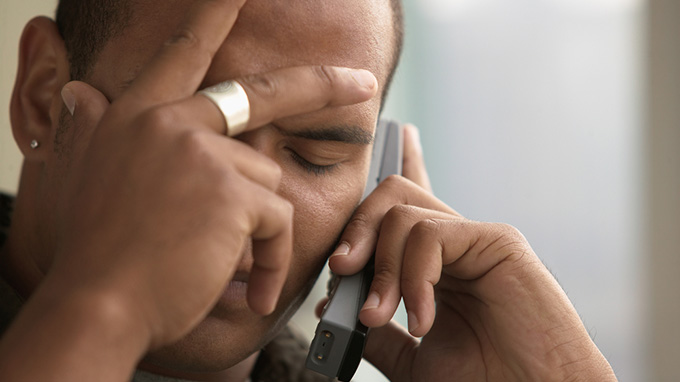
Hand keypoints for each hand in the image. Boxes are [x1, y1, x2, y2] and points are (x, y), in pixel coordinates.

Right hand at [46, 0, 377, 349]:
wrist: (99, 305)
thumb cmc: (101, 251)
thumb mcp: (90, 175)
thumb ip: (91, 128)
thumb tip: (78, 91)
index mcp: (138, 115)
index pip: (185, 51)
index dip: (214, 14)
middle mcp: (172, 122)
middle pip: (265, 94)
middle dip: (322, 85)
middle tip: (363, 82)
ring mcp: (203, 154)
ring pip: (269, 180)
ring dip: (259, 224)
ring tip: (220, 258)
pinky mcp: (232, 193)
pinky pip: (279, 221)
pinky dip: (272, 258)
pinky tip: (249, 283)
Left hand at [328, 124, 615, 380]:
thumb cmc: (484, 380)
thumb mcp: (412, 359)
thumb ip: (377, 332)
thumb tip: (331, 304)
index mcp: (439, 264)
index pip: (412, 204)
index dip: (405, 163)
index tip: (400, 136)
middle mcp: (456, 243)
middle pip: (392, 196)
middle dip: (356, 231)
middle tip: (341, 273)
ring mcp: (476, 239)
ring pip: (402, 212)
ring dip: (381, 268)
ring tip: (382, 316)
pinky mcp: (498, 241)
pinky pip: (431, 235)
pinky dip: (413, 277)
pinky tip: (423, 317)